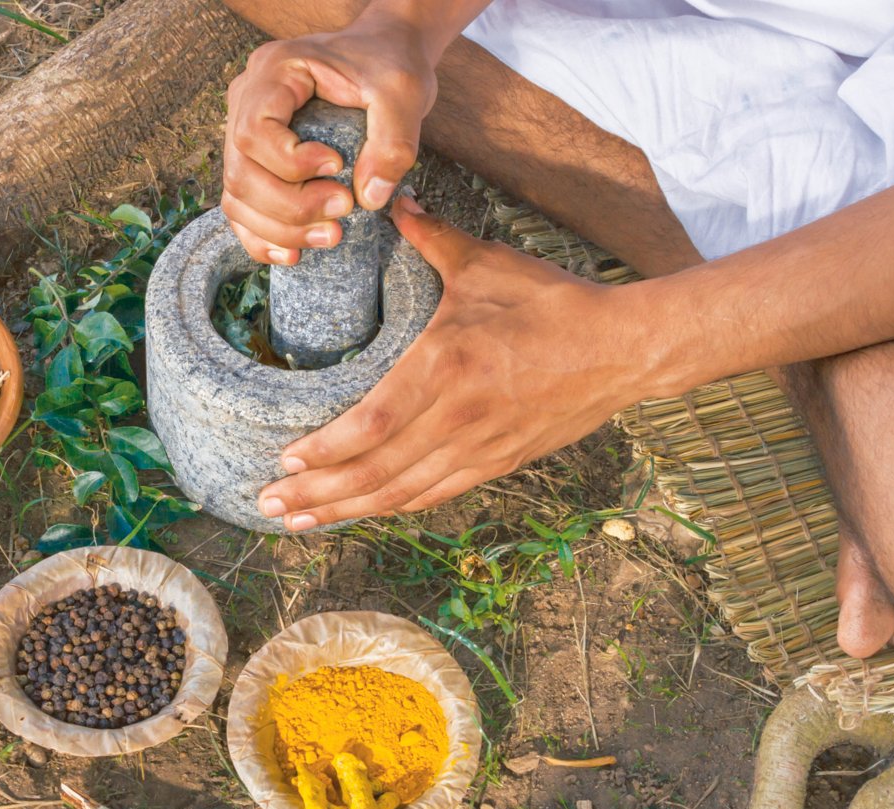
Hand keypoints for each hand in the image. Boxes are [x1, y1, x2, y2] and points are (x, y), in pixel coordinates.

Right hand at [222, 17, 436, 264]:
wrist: (382, 53)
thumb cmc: (388, 64)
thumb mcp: (403, 92)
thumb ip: (393, 141)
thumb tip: (369, 199)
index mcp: (274, 70)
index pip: (254, 131)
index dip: (290, 164)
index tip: (338, 167)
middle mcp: (247, 99)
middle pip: (241, 172)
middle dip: (290, 207)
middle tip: (343, 211)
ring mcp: (244, 131)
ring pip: (237, 197)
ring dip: (279, 229)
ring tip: (331, 236)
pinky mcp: (256, 160)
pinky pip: (242, 207)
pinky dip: (263, 237)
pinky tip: (294, 254)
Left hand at [257, 198, 661, 530]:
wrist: (626, 350)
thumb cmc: (556, 304)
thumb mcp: (488, 265)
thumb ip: (431, 238)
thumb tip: (390, 203)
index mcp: (448, 366)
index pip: (372, 424)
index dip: (325, 451)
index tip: (284, 460)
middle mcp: (460, 418)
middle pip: (375, 472)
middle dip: (316, 494)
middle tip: (267, 504)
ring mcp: (480, 449)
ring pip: (400, 494)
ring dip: (345, 511)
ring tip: (297, 520)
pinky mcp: (498, 464)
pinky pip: (434, 495)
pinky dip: (392, 507)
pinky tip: (361, 513)